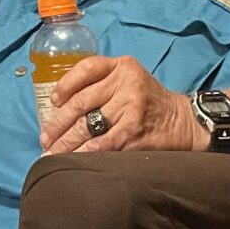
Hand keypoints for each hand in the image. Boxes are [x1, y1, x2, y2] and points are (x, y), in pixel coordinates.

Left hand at [40, 55, 200, 154]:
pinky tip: (72, 161)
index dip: (65, 85)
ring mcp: (130, 107)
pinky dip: (83, 153)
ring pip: (87, 126)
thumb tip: (62, 109)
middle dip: (58, 124)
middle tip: (45, 138)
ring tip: (51, 154)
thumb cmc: (149, 102)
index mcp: (122, 66)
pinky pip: (101, 144)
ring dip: (65, 143)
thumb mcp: (130, 80)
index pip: (86, 69)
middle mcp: (126, 83)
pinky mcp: (133, 131)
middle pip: (81, 102)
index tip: (54, 102)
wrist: (184, 122)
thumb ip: (103, 85)